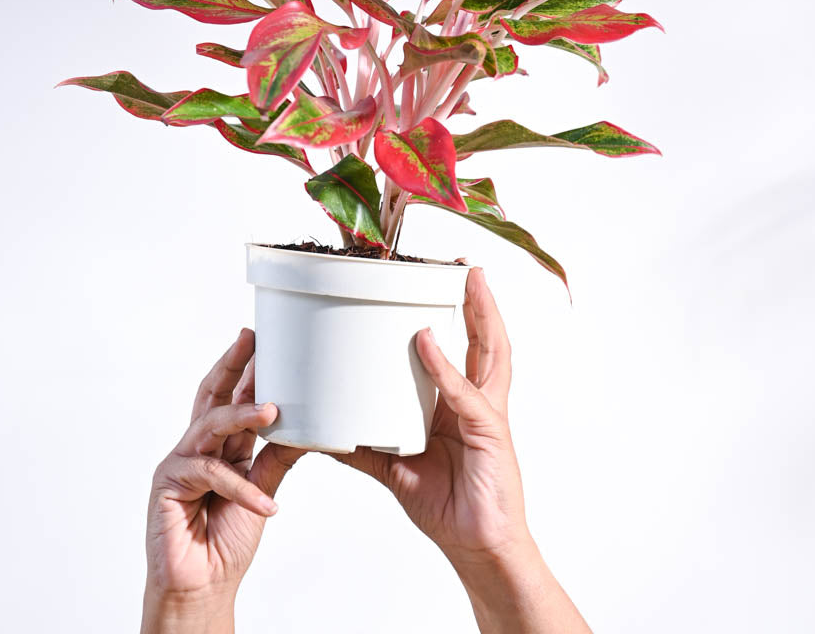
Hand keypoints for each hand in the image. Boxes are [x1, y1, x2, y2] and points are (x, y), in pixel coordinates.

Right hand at [141, 328, 302, 633]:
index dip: (245, 371)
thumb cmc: (226, 541)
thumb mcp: (262, 490)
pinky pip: (210, 473)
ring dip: (243, 415)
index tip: (262, 341)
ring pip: (211, 425)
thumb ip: (276, 458)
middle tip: (250, 340)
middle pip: (213, 396)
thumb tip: (306, 427)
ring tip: (273, 411)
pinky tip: (264, 504)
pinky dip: (240, 488)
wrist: (204, 587)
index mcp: (220, 446)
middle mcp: (198, 448)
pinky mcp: (168, 483)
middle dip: (232, 366)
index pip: (232, 399)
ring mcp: (180, 463)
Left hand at [333, 269, 589, 633]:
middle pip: (485, 341)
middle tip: (465, 267)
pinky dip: (444, 368)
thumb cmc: (448, 506)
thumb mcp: (396, 468)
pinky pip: (464, 396)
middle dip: (478, 303)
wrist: (476, 548)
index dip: (460, 317)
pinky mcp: (489, 434)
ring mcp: (487, 416)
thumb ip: (365, 446)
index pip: (464, 350)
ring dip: (481, 316)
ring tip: (470, 281)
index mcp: (460, 405)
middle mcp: (479, 403)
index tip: (448, 285)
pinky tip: (427, 344)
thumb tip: (325, 432)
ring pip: (490, 355)